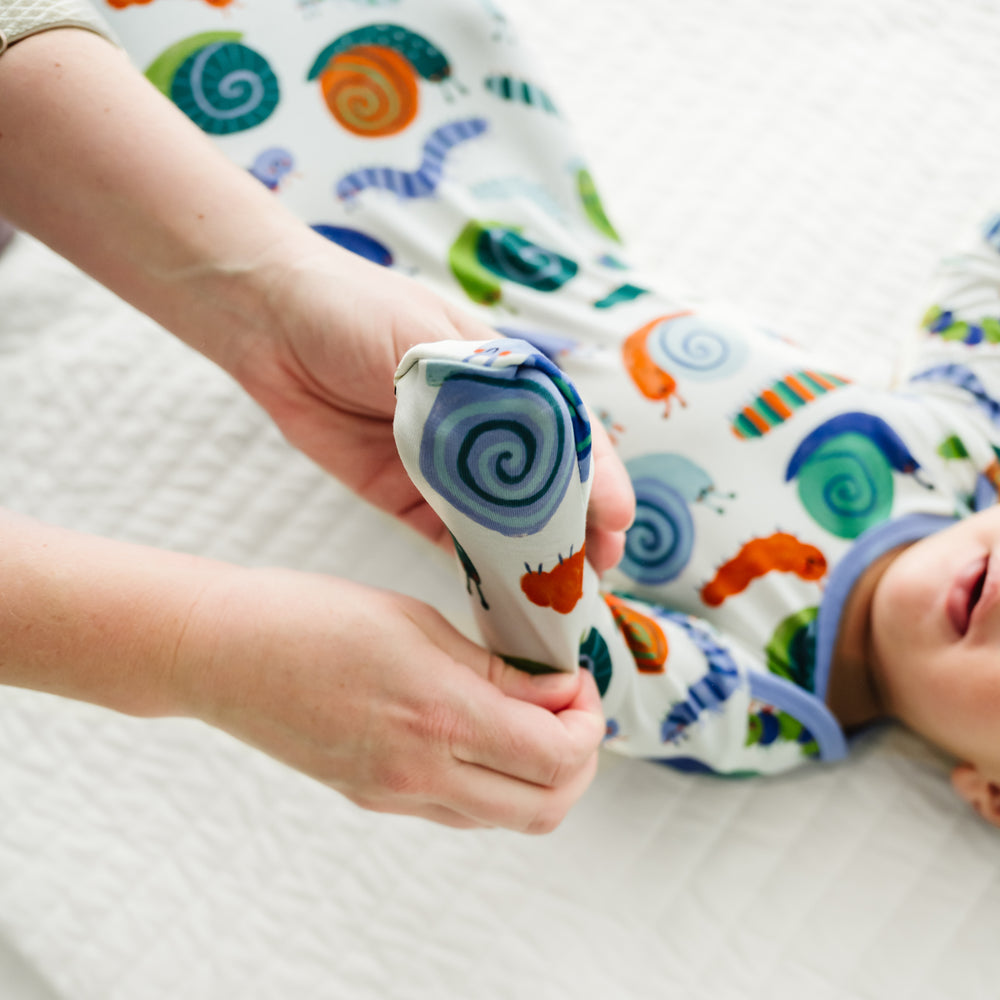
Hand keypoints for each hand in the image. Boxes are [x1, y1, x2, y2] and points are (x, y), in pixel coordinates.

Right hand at [179, 566, 605, 830]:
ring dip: (540, 777)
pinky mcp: (374, 799)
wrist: (219, 653)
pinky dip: (496, 782)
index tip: (578, 682)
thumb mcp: (415, 622)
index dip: (588, 722)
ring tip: (532, 717)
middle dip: (579, 760)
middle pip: (545, 807)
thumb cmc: (311, 617)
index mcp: (437, 717)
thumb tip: (560, 691)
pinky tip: (485, 732)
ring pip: (506, 817)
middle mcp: (420, 773)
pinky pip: (461, 810)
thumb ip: (494, 667)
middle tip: (571, 708)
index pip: (555, 755)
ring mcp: (394, 795)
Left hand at [227, 242, 633, 573]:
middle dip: (575, 530)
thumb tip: (535, 445)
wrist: (271, 324)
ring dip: (531, 557)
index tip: (616, 520)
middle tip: (596, 573)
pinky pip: (451, 539)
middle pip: (545, 487)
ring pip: (503, 521)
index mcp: (507, 381)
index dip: (598, 479)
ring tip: (558, 597)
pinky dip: (478, 567)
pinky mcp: (406, 496)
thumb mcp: (429, 338)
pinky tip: (502, 593)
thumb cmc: (356, 311)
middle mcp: (487, 429)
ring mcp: (447, 467)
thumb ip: (483, 391)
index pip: (569, 436)